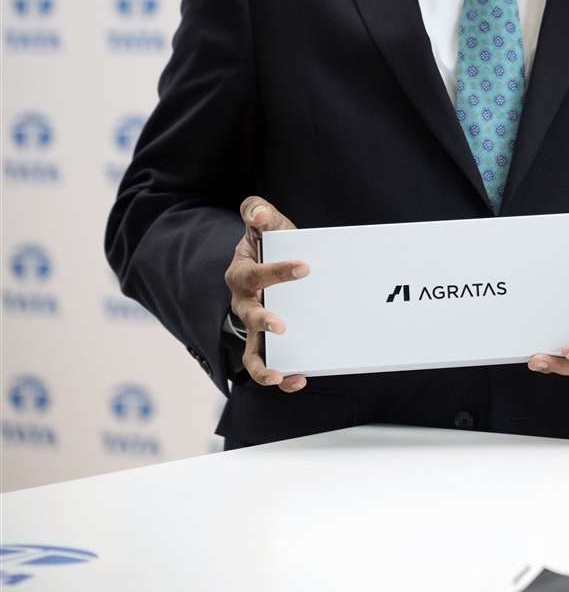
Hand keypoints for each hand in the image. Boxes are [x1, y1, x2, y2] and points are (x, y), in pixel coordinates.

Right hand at [225, 196, 308, 392]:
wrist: (271, 262)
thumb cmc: (271, 243)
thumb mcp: (265, 224)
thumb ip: (258, 213)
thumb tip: (257, 213)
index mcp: (241, 274)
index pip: (254, 274)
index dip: (278, 272)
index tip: (305, 267)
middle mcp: (243, 305)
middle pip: (247, 317)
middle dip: (263, 322)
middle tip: (282, 327)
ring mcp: (254, 328)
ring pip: (251, 353)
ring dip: (264, 367)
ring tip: (282, 375)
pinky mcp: (269, 343)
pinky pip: (270, 363)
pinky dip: (283, 376)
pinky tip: (301, 378)